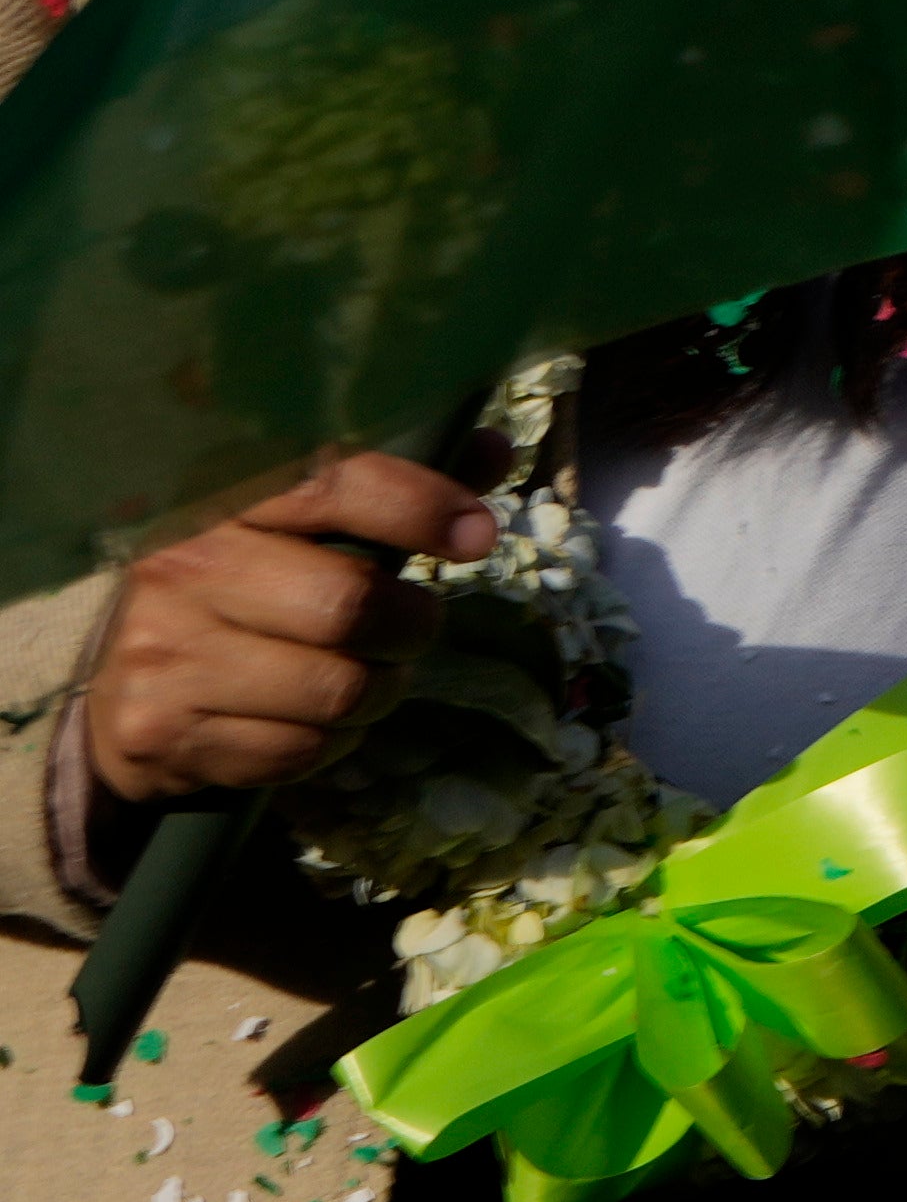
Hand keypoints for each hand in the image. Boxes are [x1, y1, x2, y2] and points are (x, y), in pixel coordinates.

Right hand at [79, 453, 488, 807]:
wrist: (117, 693)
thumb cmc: (235, 590)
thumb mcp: (293, 526)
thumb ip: (390, 486)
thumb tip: (494, 451)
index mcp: (214, 500)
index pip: (330, 483)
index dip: (418, 506)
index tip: (476, 536)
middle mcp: (177, 570)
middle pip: (348, 605)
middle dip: (410, 625)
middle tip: (412, 627)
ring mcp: (162, 655)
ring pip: (336, 690)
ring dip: (379, 691)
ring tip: (366, 675)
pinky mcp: (164, 732)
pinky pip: (300, 750)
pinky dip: (332, 741)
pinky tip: (310, 716)